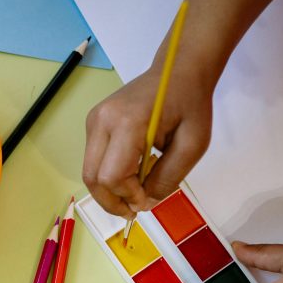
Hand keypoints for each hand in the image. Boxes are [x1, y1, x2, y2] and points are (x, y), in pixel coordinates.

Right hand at [83, 65, 212, 218]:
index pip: (113, 175)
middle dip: (111, 201)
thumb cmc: (190, 103)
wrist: (177, 70)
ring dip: (108, 191)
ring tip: (131, 197)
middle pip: (92, 177)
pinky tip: (128, 178)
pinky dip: (107, 176)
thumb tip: (145, 202)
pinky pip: (93, 160)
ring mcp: (93, 121)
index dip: (128, 196)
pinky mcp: (93, 123)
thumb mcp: (193, 145)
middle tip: (131, 212)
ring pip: (89, 171)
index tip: (146, 203)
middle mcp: (101, 121)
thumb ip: (168, 177)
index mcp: (127, 123)